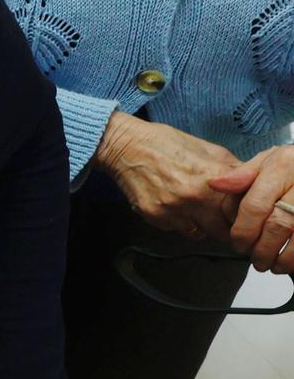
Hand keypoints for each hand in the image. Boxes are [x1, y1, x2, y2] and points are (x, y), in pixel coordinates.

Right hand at [94, 114, 246, 240]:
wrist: (127, 147)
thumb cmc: (168, 144)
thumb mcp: (210, 150)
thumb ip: (233, 171)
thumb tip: (251, 187)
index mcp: (215, 180)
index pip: (241, 214)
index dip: (242, 216)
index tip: (238, 215)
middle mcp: (195, 199)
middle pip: (223, 232)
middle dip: (224, 227)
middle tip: (219, 219)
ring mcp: (174, 210)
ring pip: (199, 234)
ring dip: (200, 226)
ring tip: (193, 209)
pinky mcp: (155, 217)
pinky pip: (176, 229)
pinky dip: (178, 221)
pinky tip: (172, 204)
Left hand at [209, 146, 293, 270]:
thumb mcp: (269, 159)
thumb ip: (243, 175)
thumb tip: (215, 184)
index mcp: (282, 166)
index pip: (255, 206)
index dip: (243, 231)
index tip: (238, 244)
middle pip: (278, 225)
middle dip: (262, 249)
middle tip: (255, 259)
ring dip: (283, 258)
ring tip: (273, 265)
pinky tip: (291, 263)